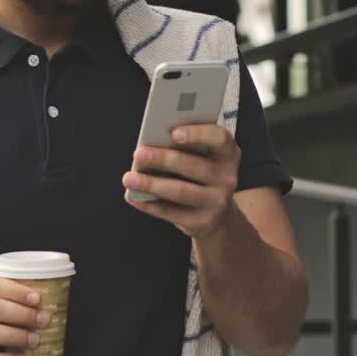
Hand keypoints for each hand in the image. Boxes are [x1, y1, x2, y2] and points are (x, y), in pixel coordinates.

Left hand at [123, 122, 241, 238]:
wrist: (215, 214)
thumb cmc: (198, 175)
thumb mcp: (200, 157)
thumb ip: (182, 148)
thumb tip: (149, 146)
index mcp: (228, 153)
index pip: (219, 138)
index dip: (197, 134)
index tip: (173, 132)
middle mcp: (227, 177)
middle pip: (194, 166)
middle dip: (163, 159)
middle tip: (138, 153)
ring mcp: (218, 201)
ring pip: (181, 191)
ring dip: (152, 184)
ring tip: (128, 178)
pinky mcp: (204, 222)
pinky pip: (172, 213)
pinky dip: (150, 205)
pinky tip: (133, 197)